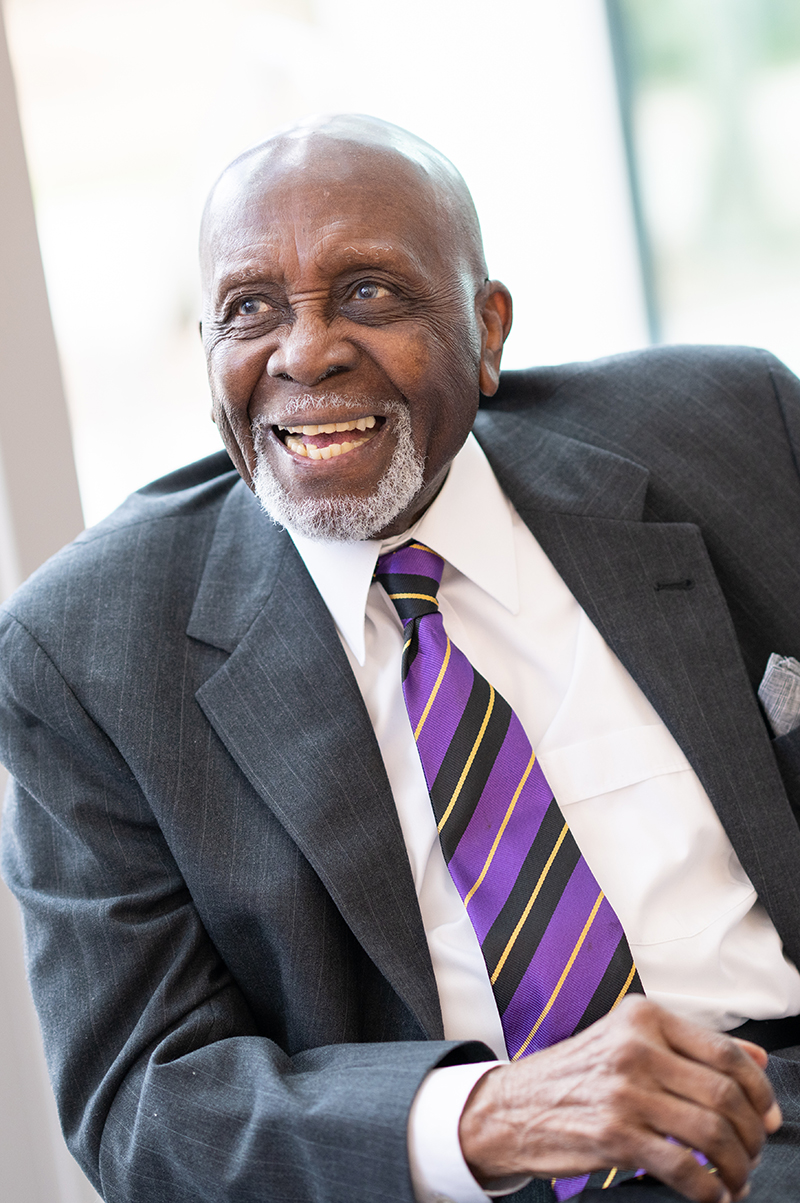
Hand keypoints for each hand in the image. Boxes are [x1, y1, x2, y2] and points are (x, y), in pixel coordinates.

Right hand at [459, 997, 780, 1202]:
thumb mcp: (629, 1040)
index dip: (760, 1090)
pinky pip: (683, 1169)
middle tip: (754, 1151)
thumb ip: (692, 1046)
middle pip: (724, 1094)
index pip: (725, 1051)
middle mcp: (635, 1047)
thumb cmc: (576, 1075)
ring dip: (736, 1165)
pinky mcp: (615, 1134)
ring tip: (735, 1177)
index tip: (769, 1115)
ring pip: (710, 1133)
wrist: (514, 1105)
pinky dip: (708, 1189)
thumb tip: (757, 1059)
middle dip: (753, 1133)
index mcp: (643, 1016)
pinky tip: (710, 1193)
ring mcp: (624, 1091)